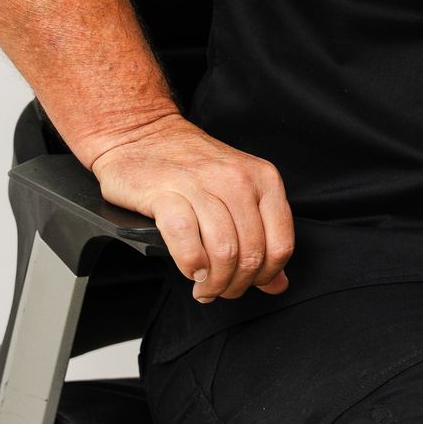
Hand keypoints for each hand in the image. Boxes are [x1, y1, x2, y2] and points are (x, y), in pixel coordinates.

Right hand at [89, 115, 294, 302]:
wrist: (142, 133)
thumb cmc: (190, 166)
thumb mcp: (238, 192)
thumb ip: (262, 235)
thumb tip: (278, 283)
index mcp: (264, 179)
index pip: (281, 244)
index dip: (266, 276)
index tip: (249, 284)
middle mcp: (237, 179)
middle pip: (252, 253)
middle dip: (236, 284)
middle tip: (220, 290)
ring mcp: (202, 184)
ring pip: (224, 252)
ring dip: (214, 282)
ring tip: (203, 287)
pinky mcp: (165, 192)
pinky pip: (187, 240)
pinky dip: (191, 265)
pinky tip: (190, 270)